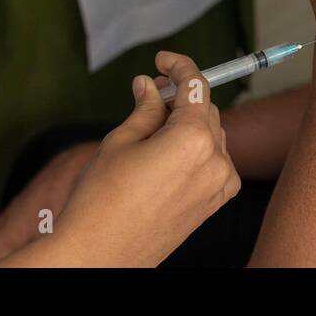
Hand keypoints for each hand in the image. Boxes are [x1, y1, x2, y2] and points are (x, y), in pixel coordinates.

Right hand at [0, 51, 238, 266]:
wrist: (98, 255)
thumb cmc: (102, 201)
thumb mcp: (120, 142)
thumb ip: (144, 109)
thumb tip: (149, 86)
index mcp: (193, 140)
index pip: (195, 86)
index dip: (178, 65)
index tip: (162, 60)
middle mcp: (215, 162)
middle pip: (205, 110)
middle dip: (179, 97)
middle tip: (149, 91)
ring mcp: (218, 186)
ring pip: (210, 135)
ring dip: (186, 123)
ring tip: (149, 126)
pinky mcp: (213, 204)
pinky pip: (212, 162)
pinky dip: (193, 149)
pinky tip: (163, 152)